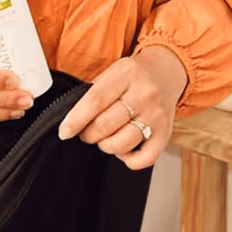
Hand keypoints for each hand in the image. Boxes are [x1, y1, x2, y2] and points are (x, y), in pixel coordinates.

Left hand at [57, 46, 187, 170]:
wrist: (167, 72)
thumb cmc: (134, 74)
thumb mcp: (114, 70)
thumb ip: (95, 90)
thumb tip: (73, 117)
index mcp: (126, 74)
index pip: (95, 100)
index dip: (76, 119)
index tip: (65, 131)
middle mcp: (143, 94)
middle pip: (106, 124)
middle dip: (88, 134)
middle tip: (86, 132)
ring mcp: (156, 116)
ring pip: (122, 143)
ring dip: (105, 146)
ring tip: (104, 138)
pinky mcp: (166, 134)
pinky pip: (145, 158)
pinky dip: (129, 160)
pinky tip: (123, 149)